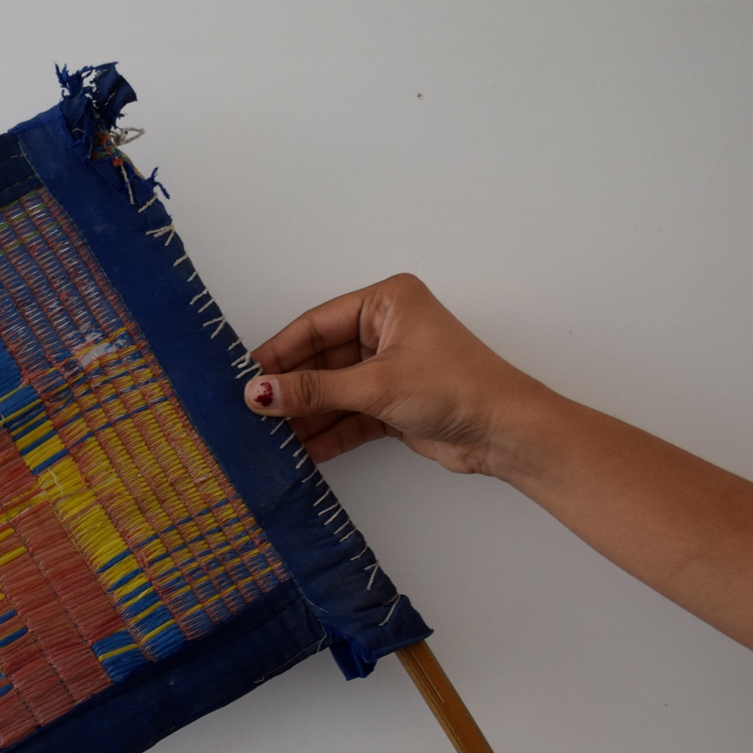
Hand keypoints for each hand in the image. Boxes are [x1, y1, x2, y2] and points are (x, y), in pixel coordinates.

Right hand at [243, 273, 555, 478]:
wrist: (506, 433)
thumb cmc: (457, 387)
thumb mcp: (375, 385)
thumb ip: (313, 391)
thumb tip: (258, 393)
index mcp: (386, 302)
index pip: (316, 325)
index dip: (278, 353)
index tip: (245, 378)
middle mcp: (386, 329)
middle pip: (321, 359)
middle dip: (291, 389)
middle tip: (252, 412)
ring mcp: (389, 367)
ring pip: (332, 390)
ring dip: (305, 415)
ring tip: (270, 437)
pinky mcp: (393, 402)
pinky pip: (348, 414)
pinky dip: (328, 432)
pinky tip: (302, 450)